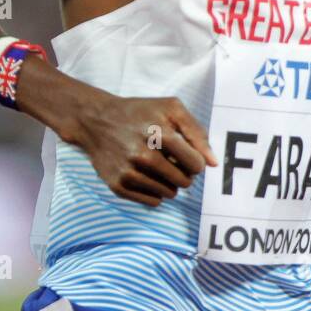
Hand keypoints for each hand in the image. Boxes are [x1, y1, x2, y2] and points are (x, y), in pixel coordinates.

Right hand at [74, 93, 217, 205]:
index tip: (190, 157)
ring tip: (160, 168)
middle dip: (185, 174)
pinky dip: (155, 193)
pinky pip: (152, 202)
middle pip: (183, 181)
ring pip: (169, 194)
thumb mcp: (172, 108)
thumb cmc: (140, 113)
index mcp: (159, 132)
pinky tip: (148, 177)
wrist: (97, 121)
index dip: (197, 163)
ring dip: (170, 184)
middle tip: (174, 162)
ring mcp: (128, 172)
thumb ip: (197, 132)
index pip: (195, 164)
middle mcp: (142, 155)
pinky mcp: (117, 186)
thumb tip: (213, 163)